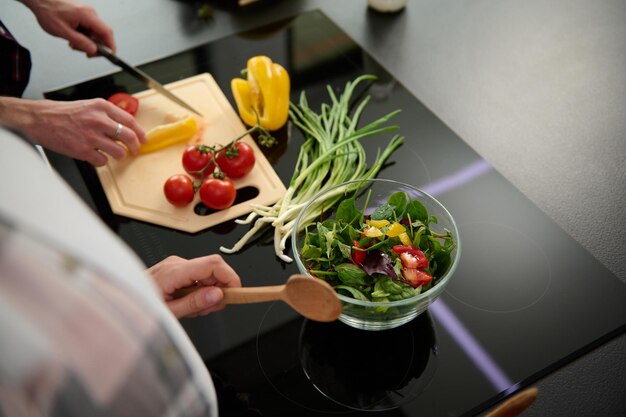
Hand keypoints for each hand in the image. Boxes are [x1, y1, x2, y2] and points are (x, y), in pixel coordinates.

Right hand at [0, 97, 145, 165]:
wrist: (39, 119)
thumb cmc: (62, 113)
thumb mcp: (88, 106)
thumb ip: (106, 115)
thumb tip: (124, 128)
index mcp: (101, 107)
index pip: (130, 121)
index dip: (140, 133)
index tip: (143, 139)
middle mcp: (99, 120)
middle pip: (129, 137)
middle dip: (135, 147)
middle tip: (134, 151)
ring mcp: (91, 136)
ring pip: (119, 152)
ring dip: (119, 156)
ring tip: (113, 154)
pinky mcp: (83, 150)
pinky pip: (103, 161)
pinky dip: (101, 162)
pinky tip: (96, 156)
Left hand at [22, 0, 114, 56]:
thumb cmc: (47, 11)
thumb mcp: (63, 31)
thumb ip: (80, 42)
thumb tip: (94, 50)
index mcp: (87, 15)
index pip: (106, 32)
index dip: (111, 45)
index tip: (110, 55)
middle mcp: (90, 13)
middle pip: (102, 34)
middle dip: (95, 46)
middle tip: (85, 52)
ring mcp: (87, 13)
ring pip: (95, 32)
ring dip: (87, 41)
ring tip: (73, 43)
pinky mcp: (83, 14)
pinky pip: (89, 28)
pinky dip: (84, 35)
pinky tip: (73, 37)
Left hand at [148, 255, 242, 318]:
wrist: (121, 299)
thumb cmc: (140, 306)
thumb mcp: (169, 313)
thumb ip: (195, 303)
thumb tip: (218, 295)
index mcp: (174, 271)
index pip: (212, 264)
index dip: (230, 276)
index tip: (238, 292)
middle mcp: (177, 263)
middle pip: (213, 268)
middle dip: (219, 289)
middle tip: (212, 308)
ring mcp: (176, 265)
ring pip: (207, 274)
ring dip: (209, 292)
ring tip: (194, 309)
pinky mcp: (177, 269)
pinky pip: (199, 276)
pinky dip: (201, 290)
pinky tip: (189, 303)